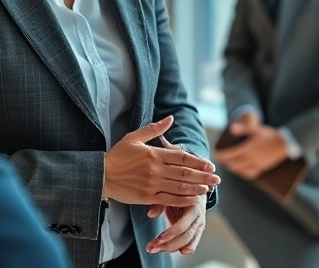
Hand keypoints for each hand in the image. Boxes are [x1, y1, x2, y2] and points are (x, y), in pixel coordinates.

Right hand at [103, 116, 219, 206]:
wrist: (101, 175)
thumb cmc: (117, 155)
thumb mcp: (134, 137)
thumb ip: (154, 129)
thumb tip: (171, 118)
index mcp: (154, 154)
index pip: (182, 157)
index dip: (198, 162)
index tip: (210, 165)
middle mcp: (155, 169)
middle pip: (184, 173)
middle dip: (203, 176)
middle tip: (217, 179)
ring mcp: (152, 185)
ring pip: (179, 187)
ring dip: (196, 188)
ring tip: (208, 189)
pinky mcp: (147, 197)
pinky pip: (168, 200)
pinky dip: (182, 200)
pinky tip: (192, 200)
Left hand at [145, 194, 206, 254]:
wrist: (197, 186)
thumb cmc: (182, 189)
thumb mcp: (171, 192)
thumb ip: (161, 203)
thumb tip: (150, 213)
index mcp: (193, 206)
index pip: (182, 225)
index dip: (170, 234)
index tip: (158, 240)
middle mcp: (198, 217)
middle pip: (185, 237)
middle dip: (168, 245)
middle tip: (152, 248)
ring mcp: (199, 224)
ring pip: (188, 242)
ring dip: (172, 248)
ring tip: (156, 249)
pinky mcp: (198, 230)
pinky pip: (192, 242)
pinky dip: (185, 248)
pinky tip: (176, 251)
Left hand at [215, 109, 290, 179]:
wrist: (285, 143)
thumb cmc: (270, 135)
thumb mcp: (256, 129)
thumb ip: (243, 128)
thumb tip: (231, 128)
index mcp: (247, 149)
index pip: (229, 155)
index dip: (221, 155)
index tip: (217, 154)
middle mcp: (250, 159)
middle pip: (233, 164)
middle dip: (226, 162)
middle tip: (222, 159)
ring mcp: (257, 165)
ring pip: (241, 170)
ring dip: (234, 168)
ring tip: (230, 164)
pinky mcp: (263, 168)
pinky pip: (251, 173)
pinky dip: (244, 173)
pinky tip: (242, 171)